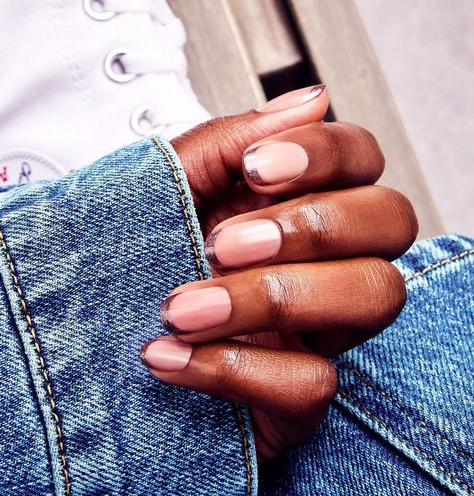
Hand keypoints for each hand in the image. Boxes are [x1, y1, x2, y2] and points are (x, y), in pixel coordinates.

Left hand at [141, 86, 417, 460]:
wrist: (95, 336)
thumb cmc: (141, 256)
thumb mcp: (174, 186)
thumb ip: (237, 139)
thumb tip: (311, 99)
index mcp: (302, 204)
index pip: (365, 160)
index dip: (328, 155)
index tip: (257, 169)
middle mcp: (328, 261)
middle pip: (392, 222)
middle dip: (309, 226)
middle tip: (222, 243)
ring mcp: (322, 330)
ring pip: (374, 297)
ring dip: (276, 297)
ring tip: (184, 306)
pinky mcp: (299, 396)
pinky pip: (315, 385)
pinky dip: (235, 370)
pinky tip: (171, 356)